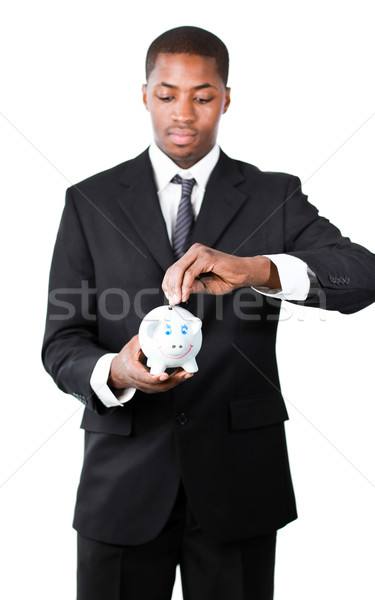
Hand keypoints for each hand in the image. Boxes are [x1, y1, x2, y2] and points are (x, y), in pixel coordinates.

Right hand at [107, 334, 193, 392]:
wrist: (119, 373)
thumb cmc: (125, 359)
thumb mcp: (130, 347)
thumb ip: (142, 340)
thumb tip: (152, 327)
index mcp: (134, 372)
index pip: (145, 378)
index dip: (155, 378)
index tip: (165, 375)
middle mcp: (141, 383)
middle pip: (160, 386)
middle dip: (175, 380)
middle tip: (187, 373)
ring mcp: (148, 387)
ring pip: (164, 387)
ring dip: (178, 380)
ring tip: (189, 372)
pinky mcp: (153, 388)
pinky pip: (166, 385)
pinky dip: (176, 380)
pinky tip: (184, 372)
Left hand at [162, 243, 279, 304]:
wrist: (245, 274)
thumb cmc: (227, 278)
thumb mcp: (204, 286)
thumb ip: (191, 287)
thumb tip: (176, 294)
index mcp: (192, 256)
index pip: (173, 269)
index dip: (168, 284)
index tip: (169, 297)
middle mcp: (195, 251)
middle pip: (174, 269)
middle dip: (171, 288)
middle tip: (173, 301)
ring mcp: (200, 252)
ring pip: (180, 270)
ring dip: (177, 288)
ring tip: (178, 300)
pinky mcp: (207, 257)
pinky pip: (190, 273)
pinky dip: (186, 286)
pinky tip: (185, 295)